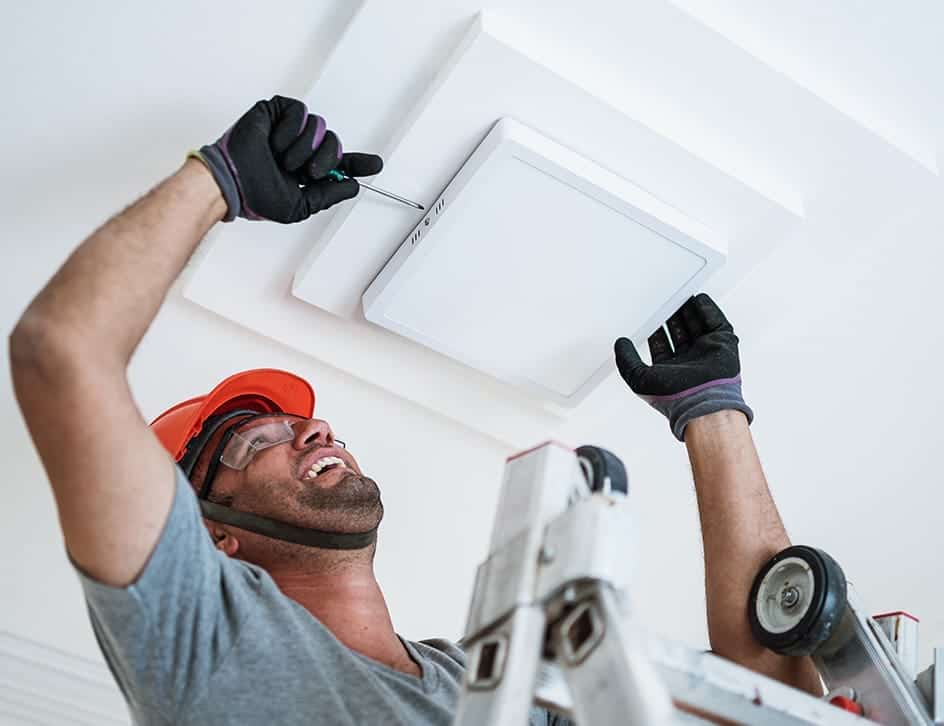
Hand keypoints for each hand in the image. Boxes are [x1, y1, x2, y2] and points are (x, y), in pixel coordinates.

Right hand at [194, 95, 382, 222]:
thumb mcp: (301, 205)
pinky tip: (275, 143)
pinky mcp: (276, 111)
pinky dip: (291, 131)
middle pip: (334, 143)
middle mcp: (301, 148)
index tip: (375, 165)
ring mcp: (289, 129)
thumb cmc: (256, 196)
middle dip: (326, 159)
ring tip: (283, 159)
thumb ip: (328, 195)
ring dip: (304, 148)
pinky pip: (300, 112)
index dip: (359, 163)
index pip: (339, 163)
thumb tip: (353, 186)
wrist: (232, 182)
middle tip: (307, 171)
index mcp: (307, 169)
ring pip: (320, 127)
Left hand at [614, 293, 752, 440]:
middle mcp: (690, 362)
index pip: (661, 345)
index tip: (648, 317)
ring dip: (689, 311)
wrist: (704, 402)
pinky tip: (699, 300)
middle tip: (665, 301)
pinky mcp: (723, 345)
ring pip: (697, 326)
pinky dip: (708, 310)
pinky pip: (716, 323)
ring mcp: (707, 353)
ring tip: (681, 297)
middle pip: (679, 333)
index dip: (655, 331)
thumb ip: (627, 361)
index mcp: (671, 370)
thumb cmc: (674, 398)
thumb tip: (619, 344)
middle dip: (672, 317)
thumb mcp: (639, 379)